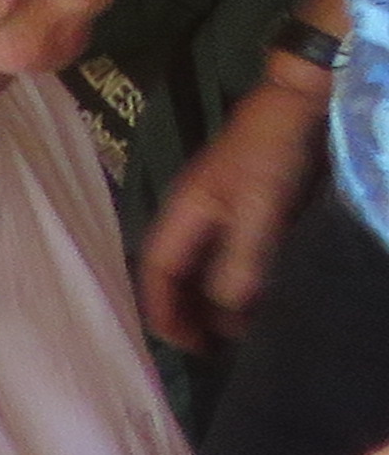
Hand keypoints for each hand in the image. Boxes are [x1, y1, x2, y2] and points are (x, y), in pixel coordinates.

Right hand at [145, 78, 326, 352]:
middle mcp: (191, 213)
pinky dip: (229, 281)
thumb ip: (240, 259)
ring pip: (198, 264)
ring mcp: (215, 208)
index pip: (158, 269)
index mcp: (184, 212)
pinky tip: (253, 296)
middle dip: (182, 310)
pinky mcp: (240, 206)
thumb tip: (225, 311)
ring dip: (208, 298)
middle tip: (208, 349)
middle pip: (172, 270)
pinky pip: (223, 255)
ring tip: (232, 333)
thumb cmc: (271, 155)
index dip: (164, 309)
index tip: (186, 347)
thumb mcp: (259, 210)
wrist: (296, 105)